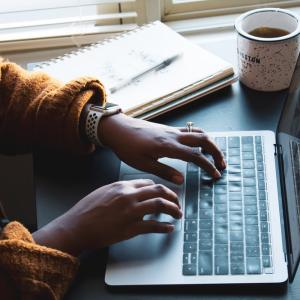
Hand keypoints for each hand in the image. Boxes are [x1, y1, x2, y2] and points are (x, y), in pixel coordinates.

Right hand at [33, 179, 180, 255]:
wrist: (76, 227)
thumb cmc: (86, 210)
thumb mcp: (103, 191)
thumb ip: (121, 190)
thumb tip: (134, 192)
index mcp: (122, 186)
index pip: (149, 183)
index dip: (160, 188)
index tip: (165, 194)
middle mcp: (129, 196)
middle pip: (159, 191)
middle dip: (172, 196)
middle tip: (177, 202)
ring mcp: (131, 212)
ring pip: (160, 205)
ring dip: (173, 209)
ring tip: (178, 214)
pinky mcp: (130, 228)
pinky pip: (153, 226)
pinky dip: (164, 227)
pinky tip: (169, 228)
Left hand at [99, 113, 225, 183]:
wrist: (118, 129)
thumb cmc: (127, 147)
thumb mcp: (143, 164)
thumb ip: (164, 171)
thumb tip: (181, 180)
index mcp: (168, 146)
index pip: (195, 156)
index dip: (208, 166)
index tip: (215, 175)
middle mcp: (173, 135)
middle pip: (203, 139)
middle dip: (216, 151)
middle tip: (222, 164)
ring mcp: (172, 130)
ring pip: (198, 132)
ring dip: (210, 143)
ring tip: (214, 154)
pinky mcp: (168, 129)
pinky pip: (190, 130)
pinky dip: (199, 137)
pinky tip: (198, 145)